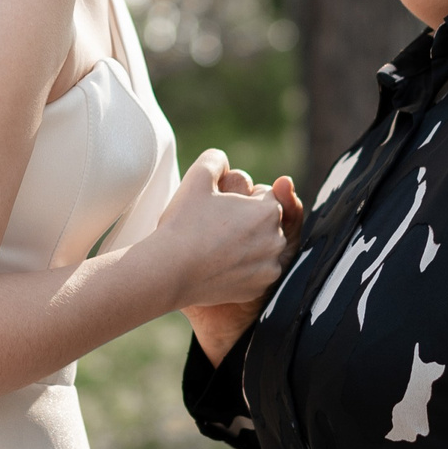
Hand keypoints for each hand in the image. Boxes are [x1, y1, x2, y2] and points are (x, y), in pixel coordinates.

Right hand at [183, 165, 303, 362]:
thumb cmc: (184, 222)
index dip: (243, 199)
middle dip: (249, 222)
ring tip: (217, 246)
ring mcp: (269, 267)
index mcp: (269, 211)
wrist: (170, 270)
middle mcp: (277, 240)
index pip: (266, 196)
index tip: (223, 207)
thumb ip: (215, 159)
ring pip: (264, 247)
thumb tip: (223, 160)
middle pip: (268, 223)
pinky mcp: (259, 289)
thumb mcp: (197, 178)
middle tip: (217, 226)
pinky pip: (257, 272)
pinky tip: (219, 264)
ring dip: (249, 244)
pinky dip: (244, 268)